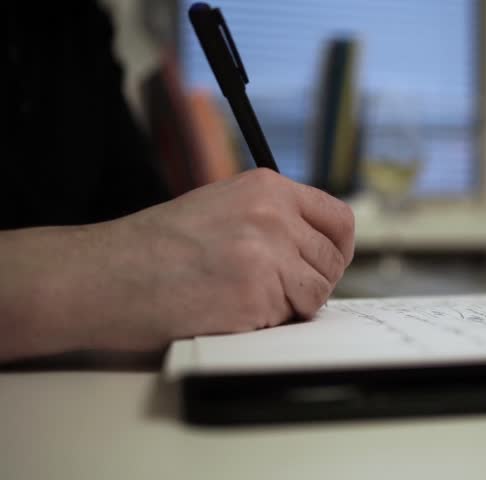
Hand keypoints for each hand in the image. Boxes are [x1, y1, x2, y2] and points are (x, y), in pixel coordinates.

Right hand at [0, 168, 354, 357]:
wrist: (106, 274)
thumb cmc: (156, 247)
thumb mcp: (222, 207)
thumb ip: (272, 219)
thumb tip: (318, 248)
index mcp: (267, 187)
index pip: (338, 218)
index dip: (338, 249)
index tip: (327, 265)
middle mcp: (274, 213)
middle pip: (332, 260)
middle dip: (312, 282)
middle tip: (277, 292)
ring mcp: (268, 252)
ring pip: (318, 291)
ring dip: (292, 305)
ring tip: (246, 300)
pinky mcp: (257, 292)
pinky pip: (289, 317)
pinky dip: (268, 323)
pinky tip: (230, 311)